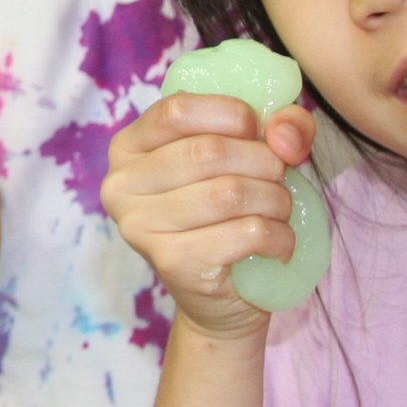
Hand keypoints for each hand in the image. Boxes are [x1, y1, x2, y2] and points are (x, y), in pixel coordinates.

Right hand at [101, 91, 315, 343]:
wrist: (219, 296)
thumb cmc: (231, 212)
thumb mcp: (251, 153)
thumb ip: (280, 126)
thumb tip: (285, 134)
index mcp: (129, 147)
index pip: (177, 110)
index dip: (231, 113)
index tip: (257, 130)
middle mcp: (121, 185)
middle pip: (209, 151)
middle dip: (264, 161)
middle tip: (279, 178)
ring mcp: (141, 226)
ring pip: (231, 192)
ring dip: (275, 199)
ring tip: (279, 211)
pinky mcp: (172, 262)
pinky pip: (246, 232)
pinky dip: (279, 235)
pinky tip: (278, 244)